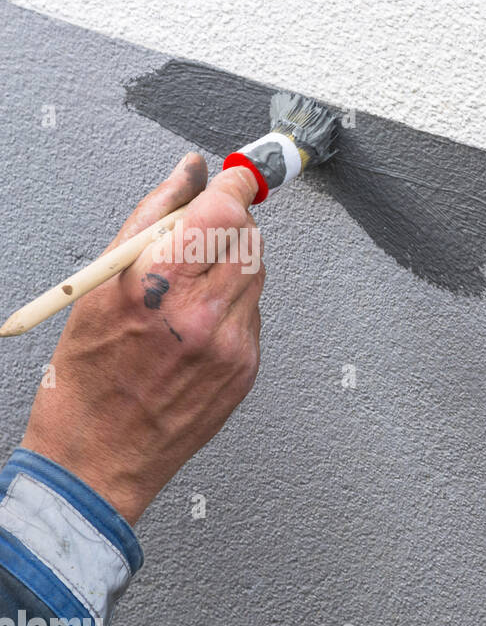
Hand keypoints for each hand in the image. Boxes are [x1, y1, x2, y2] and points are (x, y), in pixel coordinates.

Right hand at [21, 153, 264, 523]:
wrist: (99, 454)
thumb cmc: (88, 372)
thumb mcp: (100, 283)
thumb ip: (152, 216)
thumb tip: (190, 171)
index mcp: (159, 286)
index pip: (226, 212)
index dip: (236, 187)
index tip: (235, 178)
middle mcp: (204, 315)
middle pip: (251, 239)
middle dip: (231, 225)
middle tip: (199, 233)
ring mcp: (233, 345)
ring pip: (257, 274)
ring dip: (232, 263)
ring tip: (188, 285)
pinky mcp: (248, 368)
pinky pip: (254, 314)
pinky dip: (233, 303)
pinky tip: (196, 322)